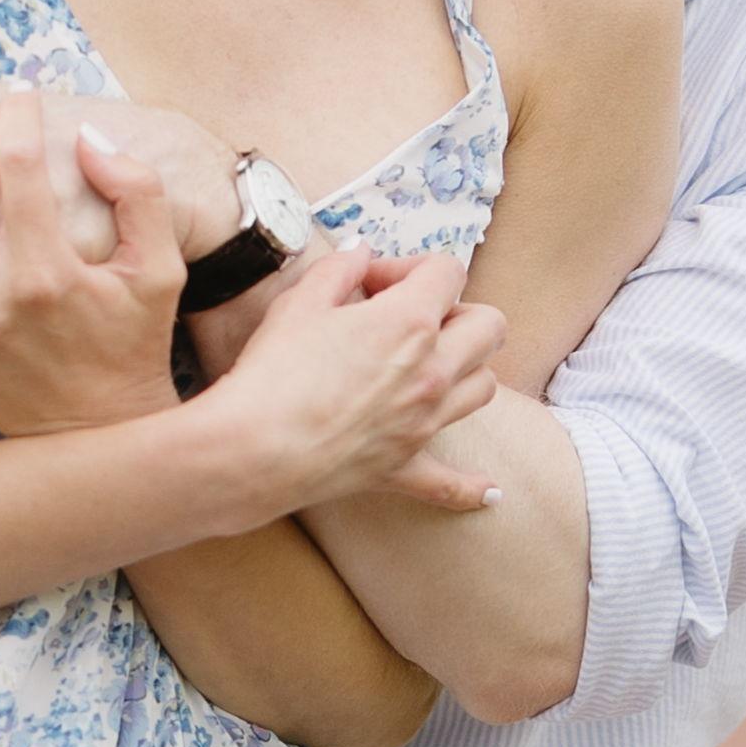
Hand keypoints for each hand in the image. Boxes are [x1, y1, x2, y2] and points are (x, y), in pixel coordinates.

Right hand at [204, 249, 509, 516]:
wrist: (254, 449)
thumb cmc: (273, 372)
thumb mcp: (299, 301)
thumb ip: (338, 269)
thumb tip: (360, 253)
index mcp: (410, 322)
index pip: (446, 272)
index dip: (410, 266)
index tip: (372, 281)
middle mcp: (432, 371)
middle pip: (488, 327)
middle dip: (458, 310)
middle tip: (413, 318)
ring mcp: (423, 422)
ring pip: (484, 387)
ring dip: (467, 369)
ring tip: (432, 367)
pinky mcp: (404, 466)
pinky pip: (451, 482)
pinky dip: (470, 487)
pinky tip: (491, 493)